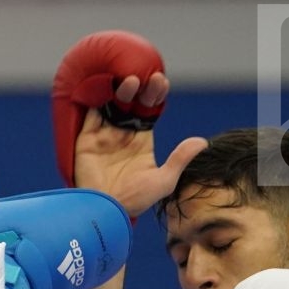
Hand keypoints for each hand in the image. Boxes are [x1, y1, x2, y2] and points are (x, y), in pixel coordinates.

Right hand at [72, 73, 206, 219]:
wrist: (105, 211)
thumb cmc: (136, 200)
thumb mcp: (164, 180)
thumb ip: (180, 159)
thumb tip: (203, 142)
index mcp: (142, 140)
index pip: (150, 110)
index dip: (156, 94)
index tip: (162, 82)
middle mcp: (124, 134)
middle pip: (133, 103)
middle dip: (141, 88)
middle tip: (149, 77)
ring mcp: (104, 135)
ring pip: (113, 104)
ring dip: (121, 91)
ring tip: (131, 81)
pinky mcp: (86, 139)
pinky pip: (90, 114)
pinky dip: (95, 99)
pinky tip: (104, 86)